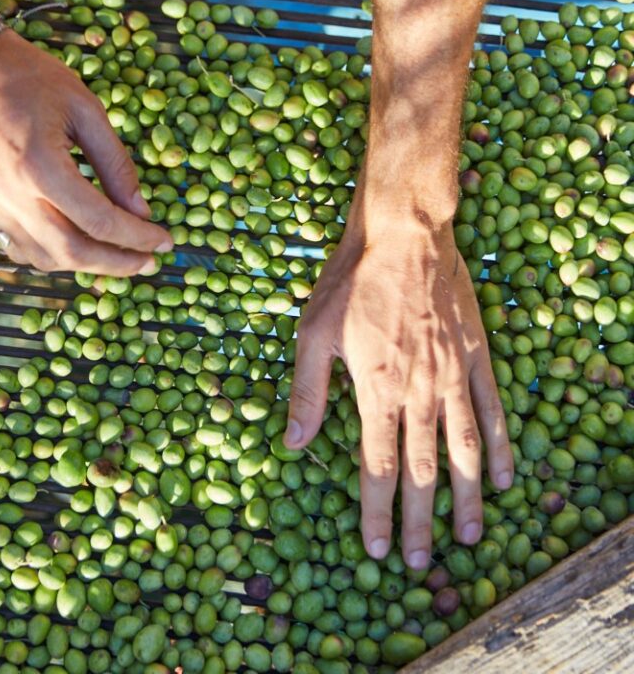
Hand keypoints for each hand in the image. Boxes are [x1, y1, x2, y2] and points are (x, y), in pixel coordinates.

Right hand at [0, 29, 171, 274]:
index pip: (98, 221)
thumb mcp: (85, 108)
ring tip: (115, 255)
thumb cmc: (28, 76)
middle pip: (71, 253)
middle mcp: (9, 194)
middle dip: (116, 264)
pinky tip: (73, 242)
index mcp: (40, 166)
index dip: (137, 238)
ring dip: (83, 264)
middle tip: (147, 262)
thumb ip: (115, 164)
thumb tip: (140, 211)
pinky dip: (50, 254)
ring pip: (42, 258)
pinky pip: (17, 247)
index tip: (163, 243)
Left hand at [285, 212, 512, 569]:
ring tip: (469, 538)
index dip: (376, 511)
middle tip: (417, 561)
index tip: (375, 548)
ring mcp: (453, 375)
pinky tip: (503, 478)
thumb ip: (306, 392)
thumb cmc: (350, 280)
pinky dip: (500, 448)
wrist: (402, 233)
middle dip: (419, 521)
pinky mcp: (475, 356)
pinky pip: (493, 411)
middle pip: (422, 470)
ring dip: (467, 498)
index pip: (377, 465)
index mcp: (375, 388)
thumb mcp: (312, 333)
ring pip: (464, 450)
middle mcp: (419, 391)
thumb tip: (291, 444)